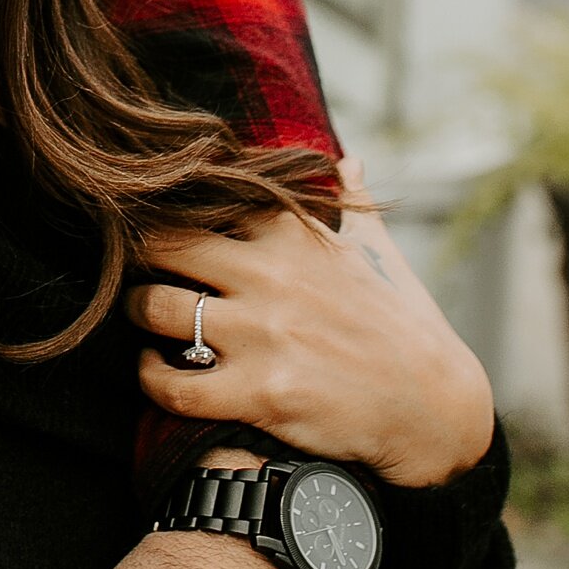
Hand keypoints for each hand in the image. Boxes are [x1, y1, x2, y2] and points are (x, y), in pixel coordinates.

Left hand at [127, 162, 494, 486]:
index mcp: (293, 234)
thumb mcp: (379, 251)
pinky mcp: (260, 394)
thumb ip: (351, 202)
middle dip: (137, 255)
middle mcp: (271, 276)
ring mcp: (263, 335)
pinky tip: (156, 373)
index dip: (170, 202)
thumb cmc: (404, 323)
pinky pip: (173, 384)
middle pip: (162, 245)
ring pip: (155, 309)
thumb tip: (348, 161)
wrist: (436, 407)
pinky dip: (151, 379)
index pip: (206, 197)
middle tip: (132, 267)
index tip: (149, 209)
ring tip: (141, 318)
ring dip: (135, 314)